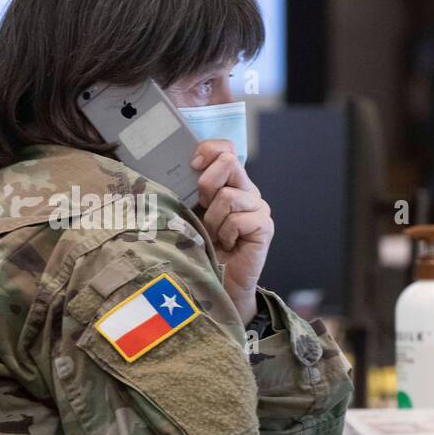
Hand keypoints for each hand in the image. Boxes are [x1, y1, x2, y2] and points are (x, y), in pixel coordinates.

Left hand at [190, 139, 273, 323]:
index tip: (193, 165)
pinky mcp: (264, 226)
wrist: (216, 285)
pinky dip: (226, 235)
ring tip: (214, 236)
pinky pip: (238, 219)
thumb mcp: (188, 213)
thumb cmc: (199, 248)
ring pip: (228, 196)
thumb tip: (169, 168)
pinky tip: (227, 245)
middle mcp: (246, 191)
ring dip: (212, 220)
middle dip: (206, 185)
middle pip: (229, 162)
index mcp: (228, 183)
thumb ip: (186, 191)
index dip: (209, 150)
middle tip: (202, 208)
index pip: (225, 149)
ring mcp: (258, 208)